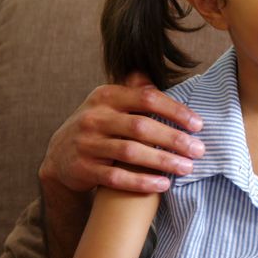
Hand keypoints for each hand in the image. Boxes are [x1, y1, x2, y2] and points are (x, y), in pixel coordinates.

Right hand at [38, 73, 204, 193]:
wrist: (59, 155)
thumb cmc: (100, 125)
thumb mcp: (112, 103)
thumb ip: (136, 91)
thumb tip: (164, 72)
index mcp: (106, 96)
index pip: (147, 99)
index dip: (175, 111)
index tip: (198, 125)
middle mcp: (94, 118)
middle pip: (141, 127)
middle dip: (174, 139)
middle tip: (199, 150)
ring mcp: (86, 144)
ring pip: (131, 153)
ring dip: (163, 161)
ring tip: (187, 168)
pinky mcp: (82, 169)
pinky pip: (116, 177)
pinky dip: (141, 181)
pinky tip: (163, 184)